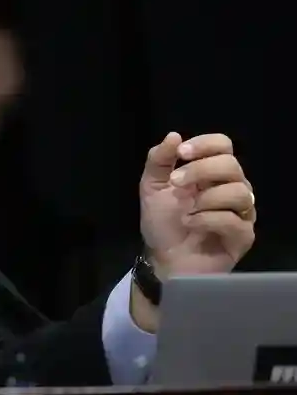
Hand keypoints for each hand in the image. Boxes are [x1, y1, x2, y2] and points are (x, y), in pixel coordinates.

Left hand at [140, 132, 255, 276]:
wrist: (163, 258)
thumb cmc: (162, 222)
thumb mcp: (151, 187)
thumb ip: (159, 160)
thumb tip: (173, 135)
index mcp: (210, 173)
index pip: (223, 145)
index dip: (205, 144)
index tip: (182, 152)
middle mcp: (230, 188)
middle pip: (232, 165)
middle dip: (200, 170)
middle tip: (176, 182)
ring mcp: (240, 212)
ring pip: (239, 191)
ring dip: (206, 198)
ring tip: (185, 210)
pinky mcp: (243, 235)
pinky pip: (234, 220)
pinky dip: (207, 219)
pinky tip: (191, 224)